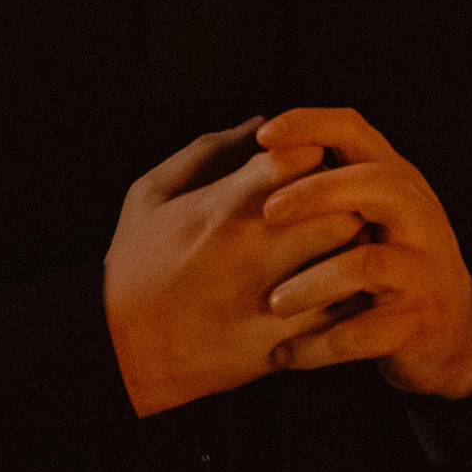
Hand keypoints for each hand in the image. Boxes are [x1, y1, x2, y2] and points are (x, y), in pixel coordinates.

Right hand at [103, 118, 359, 416]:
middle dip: (347, 201)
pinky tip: (337, 292)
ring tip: (342, 248)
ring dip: (354, 250)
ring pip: (348, 262)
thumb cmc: (133, 265)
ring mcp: (268, 299)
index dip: (317, 155)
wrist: (117, 350)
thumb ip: (206, 150)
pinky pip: (339, 317)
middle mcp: (252, 249)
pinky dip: (348, 301)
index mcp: (223, 206)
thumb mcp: (150, 193)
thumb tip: (258, 121)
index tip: (312, 165)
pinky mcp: (278, 344)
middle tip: (340, 206)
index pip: (304, 158)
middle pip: (339, 207)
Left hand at [257, 106, 471, 400]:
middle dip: (316, 193)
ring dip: (312, 282)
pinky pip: (363, 332)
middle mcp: (416, 216)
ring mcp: (421, 269)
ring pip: (367, 264)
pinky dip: (319, 345)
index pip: (355, 130)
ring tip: (274, 302)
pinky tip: (283, 354)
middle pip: (374, 184)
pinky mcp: (416, 321)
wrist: (452, 331)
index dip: (310, 125)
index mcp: (395, 180)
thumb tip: (251, 140)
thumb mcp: (368, 212)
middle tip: (268, 212)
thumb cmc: (388, 261)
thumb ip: (328, 180)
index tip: (264, 136)